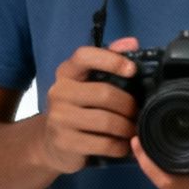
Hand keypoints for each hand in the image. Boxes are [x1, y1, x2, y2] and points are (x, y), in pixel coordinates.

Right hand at [37, 37, 140, 173]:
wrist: (50, 143)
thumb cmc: (77, 108)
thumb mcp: (88, 83)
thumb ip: (109, 60)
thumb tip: (132, 42)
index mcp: (66, 73)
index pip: (84, 56)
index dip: (111, 59)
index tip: (132, 69)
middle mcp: (59, 92)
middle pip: (104, 93)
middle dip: (128, 105)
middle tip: (137, 112)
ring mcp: (59, 118)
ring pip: (106, 121)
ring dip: (127, 127)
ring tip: (132, 129)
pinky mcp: (65, 142)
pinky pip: (103, 144)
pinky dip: (119, 146)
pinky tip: (123, 145)